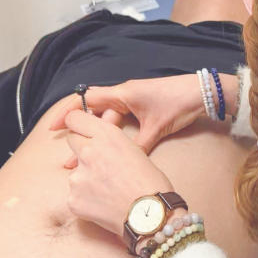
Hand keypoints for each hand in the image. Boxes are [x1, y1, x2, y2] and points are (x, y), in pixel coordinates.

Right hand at [50, 73, 238, 158]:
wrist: (202, 93)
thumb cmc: (178, 105)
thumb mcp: (155, 129)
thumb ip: (136, 146)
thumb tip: (120, 164)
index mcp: (123, 94)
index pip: (87, 100)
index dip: (68, 113)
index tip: (55, 128)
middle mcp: (124, 93)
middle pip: (94, 112)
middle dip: (81, 133)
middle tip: (70, 157)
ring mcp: (133, 98)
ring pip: (107, 118)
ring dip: (97, 135)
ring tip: (87, 157)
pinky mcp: (142, 104)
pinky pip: (120, 117)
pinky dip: (112, 132)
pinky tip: (108, 148)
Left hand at [64, 110, 174, 236]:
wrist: (151, 216)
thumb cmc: (150, 182)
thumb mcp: (134, 150)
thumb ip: (110, 142)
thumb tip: (96, 140)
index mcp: (106, 135)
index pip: (74, 118)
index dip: (78, 125)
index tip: (82, 131)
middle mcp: (88, 151)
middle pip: (72, 141)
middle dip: (82, 149)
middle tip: (100, 164)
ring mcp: (78, 176)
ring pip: (74, 171)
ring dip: (85, 177)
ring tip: (108, 191)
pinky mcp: (73, 199)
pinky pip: (74, 195)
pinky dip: (85, 199)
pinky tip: (103, 204)